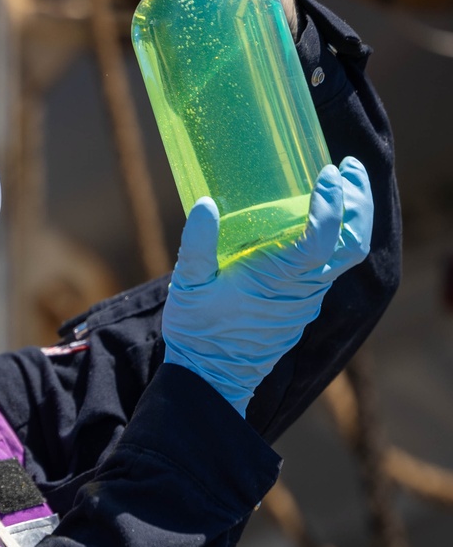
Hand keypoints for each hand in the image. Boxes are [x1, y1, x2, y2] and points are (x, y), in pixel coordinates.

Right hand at [162, 158, 372, 415]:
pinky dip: (336, 234)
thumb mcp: (188, 286)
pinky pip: (332, 265)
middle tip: (348, 167)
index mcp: (278, 279)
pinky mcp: (302, 304)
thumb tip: (205, 204)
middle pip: (353, 242)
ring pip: (348, 254)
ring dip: (351, 216)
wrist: (211, 379)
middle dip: (358, 200)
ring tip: (341, 183)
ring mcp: (307, 298)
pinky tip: (317, 218)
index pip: (323, 237)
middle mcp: (303, 289)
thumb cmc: (199, 333)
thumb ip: (196, 245)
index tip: (327, 172)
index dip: (331, 203)